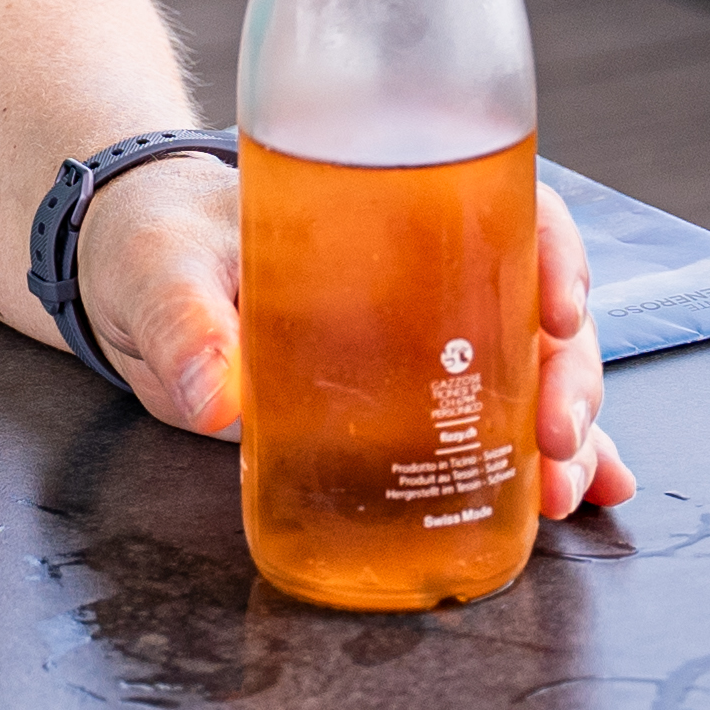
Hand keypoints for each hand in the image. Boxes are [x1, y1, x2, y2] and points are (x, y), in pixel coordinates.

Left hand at [76, 159, 637, 519]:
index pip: (504, 209)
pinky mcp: (398, 410)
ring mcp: (420, 346)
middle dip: (568, 373)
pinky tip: (579, 500)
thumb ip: (185, 325)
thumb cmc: (158, 244)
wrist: (129, 284)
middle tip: (555, 436)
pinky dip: (539, 466)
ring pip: (529, 375)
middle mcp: (425, 275)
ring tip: (564, 491)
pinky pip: (488, 432)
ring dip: (565, 434)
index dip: (552, 253)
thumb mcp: (163, 270)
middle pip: (535, 308)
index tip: (558, 310)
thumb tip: (211, 397)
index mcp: (387, 211)